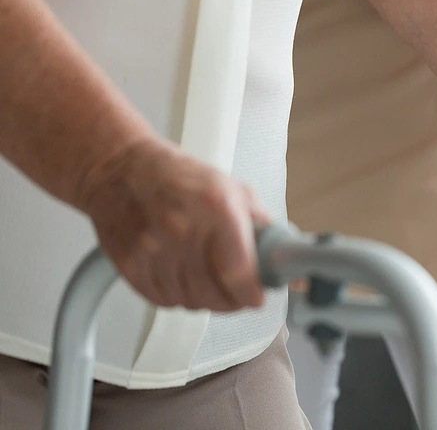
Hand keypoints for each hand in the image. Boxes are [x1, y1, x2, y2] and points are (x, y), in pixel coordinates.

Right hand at [76, 139, 269, 311]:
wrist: (120, 170)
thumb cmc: (178, 177)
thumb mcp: (232, 187)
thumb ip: (260, 223)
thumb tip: (282, 254)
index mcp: (216, 208)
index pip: (240, 271)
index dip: (251, 293)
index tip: (256, 297)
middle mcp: (183, 230)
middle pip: (214, 294)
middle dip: (232, 299)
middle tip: (237, 293)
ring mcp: (153, 249)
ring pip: (190, 301)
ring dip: (205, 299)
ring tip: (209, 282)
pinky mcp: (130, 264)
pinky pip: (163, 300)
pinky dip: (177, 297)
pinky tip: (183, 278)